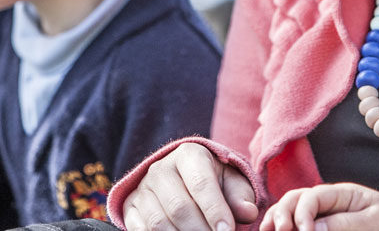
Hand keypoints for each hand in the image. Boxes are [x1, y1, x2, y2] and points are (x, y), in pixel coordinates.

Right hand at [122, 143, 257, 230]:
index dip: (215, 211)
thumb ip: (241, 196)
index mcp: (189, 155)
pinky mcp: (131, 207)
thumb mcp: (231, 183)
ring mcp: (143, 189)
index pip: (201, 184)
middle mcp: (161, 169)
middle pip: (180, 207)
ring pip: (159, 223)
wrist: (183, 180)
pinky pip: (141, 230)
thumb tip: (248, 212)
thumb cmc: (214, 183)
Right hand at [260, 183, 378, 230]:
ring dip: (276, 218)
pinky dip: (282, 225)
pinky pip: (295, 222)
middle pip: (295, 198)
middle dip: (283, 213)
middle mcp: (326, 200)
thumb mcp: (373, 223)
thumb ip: (345, 224)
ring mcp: (320, 212)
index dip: (302, 213)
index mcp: (341, 193)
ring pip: (290, 209)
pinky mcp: (318, 224)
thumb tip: (313, 228)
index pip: (312, 196)